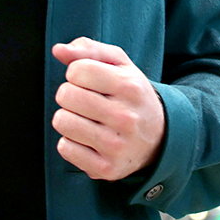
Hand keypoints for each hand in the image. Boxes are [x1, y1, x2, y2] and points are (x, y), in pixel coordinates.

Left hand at [51, 38, 166, 180]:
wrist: (160, 138)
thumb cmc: (131, 97)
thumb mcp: (120, 66)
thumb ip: (89, 50)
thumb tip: (58, 50)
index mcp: (129, 86)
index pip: (77, 70)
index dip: (77, 73)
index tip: (88, 81)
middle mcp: (125, 117)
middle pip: (66, 95)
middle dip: (70, 95)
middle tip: (85, 101)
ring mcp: (116, 145)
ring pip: (62, 121)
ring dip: (69, 119)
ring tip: (86, 120)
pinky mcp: (106, 168)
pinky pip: (65, 148)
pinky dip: (71, 142)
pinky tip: (88, 140)